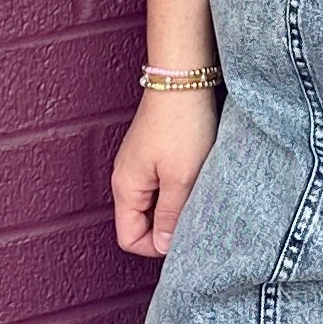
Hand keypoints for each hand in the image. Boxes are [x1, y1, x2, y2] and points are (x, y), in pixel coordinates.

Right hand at [112, 90, 219, 257]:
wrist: (182, 78)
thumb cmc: (181, 124)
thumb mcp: (181, 178)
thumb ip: (171, 216)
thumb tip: (163, 246)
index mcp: (125, 188)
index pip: (129, 239)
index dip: (156, 246)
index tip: (184, 234)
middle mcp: (125, 178)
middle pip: (141, 223)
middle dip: (168, 225)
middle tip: (196, 212)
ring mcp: (138, 164)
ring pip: (155, 203)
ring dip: (176, 204)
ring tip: (197, 190)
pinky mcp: (153, 153)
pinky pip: (162, 184)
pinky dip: (179, 187)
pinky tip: (196, 175)